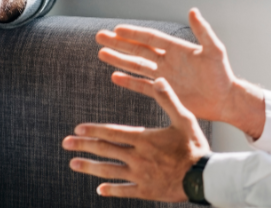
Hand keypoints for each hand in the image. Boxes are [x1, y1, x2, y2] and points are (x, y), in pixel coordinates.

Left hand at [62, 78, 210, 200]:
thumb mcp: (184, 118)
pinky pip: (124, 191)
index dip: (94, 130)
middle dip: (83, 145)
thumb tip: (158, 79)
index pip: (112, 133)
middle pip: (105, 150)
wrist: (204, 177)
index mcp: (143, 138)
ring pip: (109, 170)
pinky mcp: (146, 190)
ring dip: (89, 167)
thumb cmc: (194, 145)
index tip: (78, 128)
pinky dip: (111, 190)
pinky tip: (99, 190)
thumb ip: (168, 98)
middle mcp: (137, 157)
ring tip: (73, 163)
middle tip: (65, 143)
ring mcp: (140, 175)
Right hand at [97, 8, 265, 137]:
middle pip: (137, 49)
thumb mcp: (214, 50)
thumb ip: (203, 31)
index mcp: (176, 49)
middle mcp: (167, 61)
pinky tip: (115, 76)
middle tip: (100, 36)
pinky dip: (129, 81)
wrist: (225, 100)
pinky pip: (142, 86)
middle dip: (119, 43)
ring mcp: (164, 77)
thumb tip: (193, 10)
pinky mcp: (164, 92)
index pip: (150, 38)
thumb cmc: (222, 75)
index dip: (134, 33)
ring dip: (119, 60)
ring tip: (101, 54)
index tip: (117, 28)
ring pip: (136, 66)